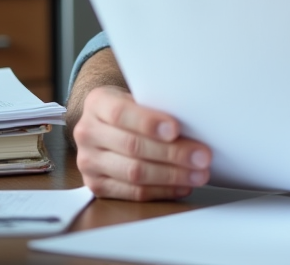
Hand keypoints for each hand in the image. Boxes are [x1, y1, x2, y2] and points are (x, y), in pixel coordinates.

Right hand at [72, 85, 211, 200]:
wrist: (106, 124)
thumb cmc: (133, 108)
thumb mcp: (140, 96)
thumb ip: (158, 106)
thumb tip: (195, 123)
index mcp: (97, 103)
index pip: (121, 113)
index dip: (149, 122)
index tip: (175, 130)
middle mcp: (87, 132)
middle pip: (132, 147)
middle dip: (173, 153)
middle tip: (202, 156)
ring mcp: (89, 162)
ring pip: (134, 173)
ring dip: (172, 176)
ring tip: (199, 174)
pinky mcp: (97, 186)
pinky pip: (133, 193)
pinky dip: (162, 190)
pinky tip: (182, 185)